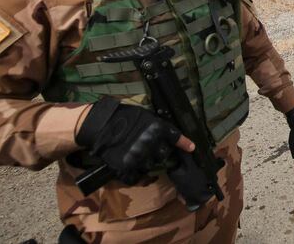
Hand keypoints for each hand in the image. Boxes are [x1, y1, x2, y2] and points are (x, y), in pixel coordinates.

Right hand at [76, 98, 194, 185]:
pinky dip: (134, 175)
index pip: (176, 138)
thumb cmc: (124, 116)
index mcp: (158, 129)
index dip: (185, 144)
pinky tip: (129, 167)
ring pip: (150, 165)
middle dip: (159, 152)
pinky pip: (135, 177)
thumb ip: (158, 126)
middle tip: (149, 148)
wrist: (101, 125)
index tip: (192, 148)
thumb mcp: (146, 116)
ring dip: (146, 162)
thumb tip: (168, 135)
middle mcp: (151, 143)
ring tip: (136, 154)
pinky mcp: (126, 166)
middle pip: (163, 155)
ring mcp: (139, 156)